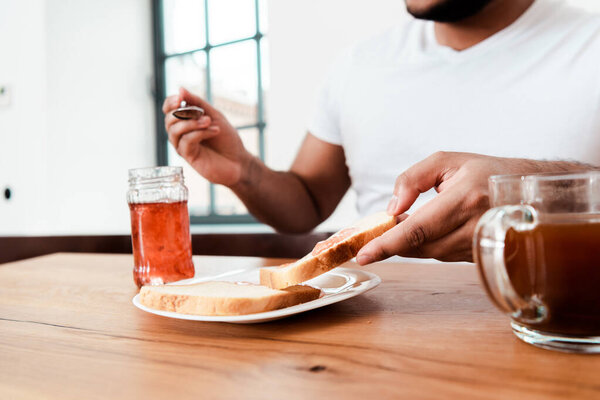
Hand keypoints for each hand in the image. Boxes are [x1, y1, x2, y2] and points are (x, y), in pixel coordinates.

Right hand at [162, 87, 251, 185]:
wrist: (239, 161)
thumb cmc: (227, 139)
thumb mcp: (214, 116)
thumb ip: (197, 103)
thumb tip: (180, 89)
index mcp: (185, 122)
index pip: (168, 109)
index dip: (171, 102)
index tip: (180, 98)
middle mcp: (181, 134)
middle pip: (169, 119)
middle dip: (184, 113)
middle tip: (203, 114)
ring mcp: (183, 146)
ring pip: (175, 131)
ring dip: (192, 123)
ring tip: (209, 122)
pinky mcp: (189, 157)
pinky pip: (186, 142)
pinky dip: (199, 133)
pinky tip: (214, 130)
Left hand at [356, 152, 554, 262]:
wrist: (531, 192)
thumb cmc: (486, 172)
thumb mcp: (447, 161)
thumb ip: (413, 179)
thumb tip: (393, 209)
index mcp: (464, 199)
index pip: (418, 229)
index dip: (388, 244)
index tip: (363, 254)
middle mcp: (473, 227)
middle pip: (419, 246)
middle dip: (392, 242)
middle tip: (372, 233)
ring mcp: (478, 246)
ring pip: (429, 253)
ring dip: (409, 242)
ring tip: (402, 224)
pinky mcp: (478, 256)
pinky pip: (441, 255)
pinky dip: (426, 245)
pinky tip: (424, 231)